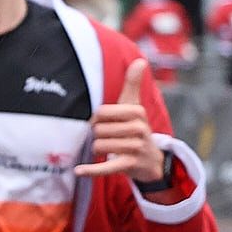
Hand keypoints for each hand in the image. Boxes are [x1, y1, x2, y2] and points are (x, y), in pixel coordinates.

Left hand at [76, 60, 165, 181]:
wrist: (152, 160)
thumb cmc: (136, 129)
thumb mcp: (135, 106)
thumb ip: (134, 84)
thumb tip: (141, 61)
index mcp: (137, 112)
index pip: (101, 113)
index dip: (97, 120)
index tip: (105, 124)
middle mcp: (139, 128)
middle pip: (98, 130)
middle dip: (98, 136)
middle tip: (109, 139)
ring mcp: (136, 147)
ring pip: (99, 146)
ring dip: (98, 150)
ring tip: (110, 150)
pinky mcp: (130, 164)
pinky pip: (106, 166)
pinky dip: (92, 170)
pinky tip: (79, 170)